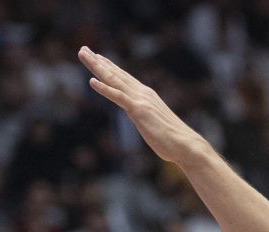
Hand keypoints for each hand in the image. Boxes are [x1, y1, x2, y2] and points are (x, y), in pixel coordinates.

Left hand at [78, 46, 208, 166]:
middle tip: (83, 49)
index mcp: (146, 96)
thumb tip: (145, 121)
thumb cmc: (172, 140)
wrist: (185, 144)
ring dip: (97, 66)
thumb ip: (147, 119)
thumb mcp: (155, 125)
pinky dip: (104, 89)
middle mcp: (142, 93)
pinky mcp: (138, 110)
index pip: (124, 78)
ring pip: (114, 79)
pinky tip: (92, 81)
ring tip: (83, 54)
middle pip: (115, 74)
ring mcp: (140, 100)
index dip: (109, 66)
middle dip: (98, 61)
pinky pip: (118, 97)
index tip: (97, 57)